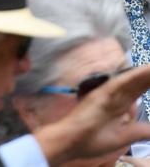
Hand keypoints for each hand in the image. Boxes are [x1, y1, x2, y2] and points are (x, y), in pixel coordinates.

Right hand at [35, 64, 149, 165]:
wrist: (70, 141)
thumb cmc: (91, 139)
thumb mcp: (121, 138)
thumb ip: (137, 131)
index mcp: (120, 105)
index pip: (138, 90)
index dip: (148, 82)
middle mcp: (116, 96)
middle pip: (137, 83)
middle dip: (148, 75)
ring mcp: (109, 94)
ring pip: (131, 80)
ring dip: (144, 73)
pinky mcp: (102, 95)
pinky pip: (119, 84)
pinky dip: (131, 77)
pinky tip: (143, 71)